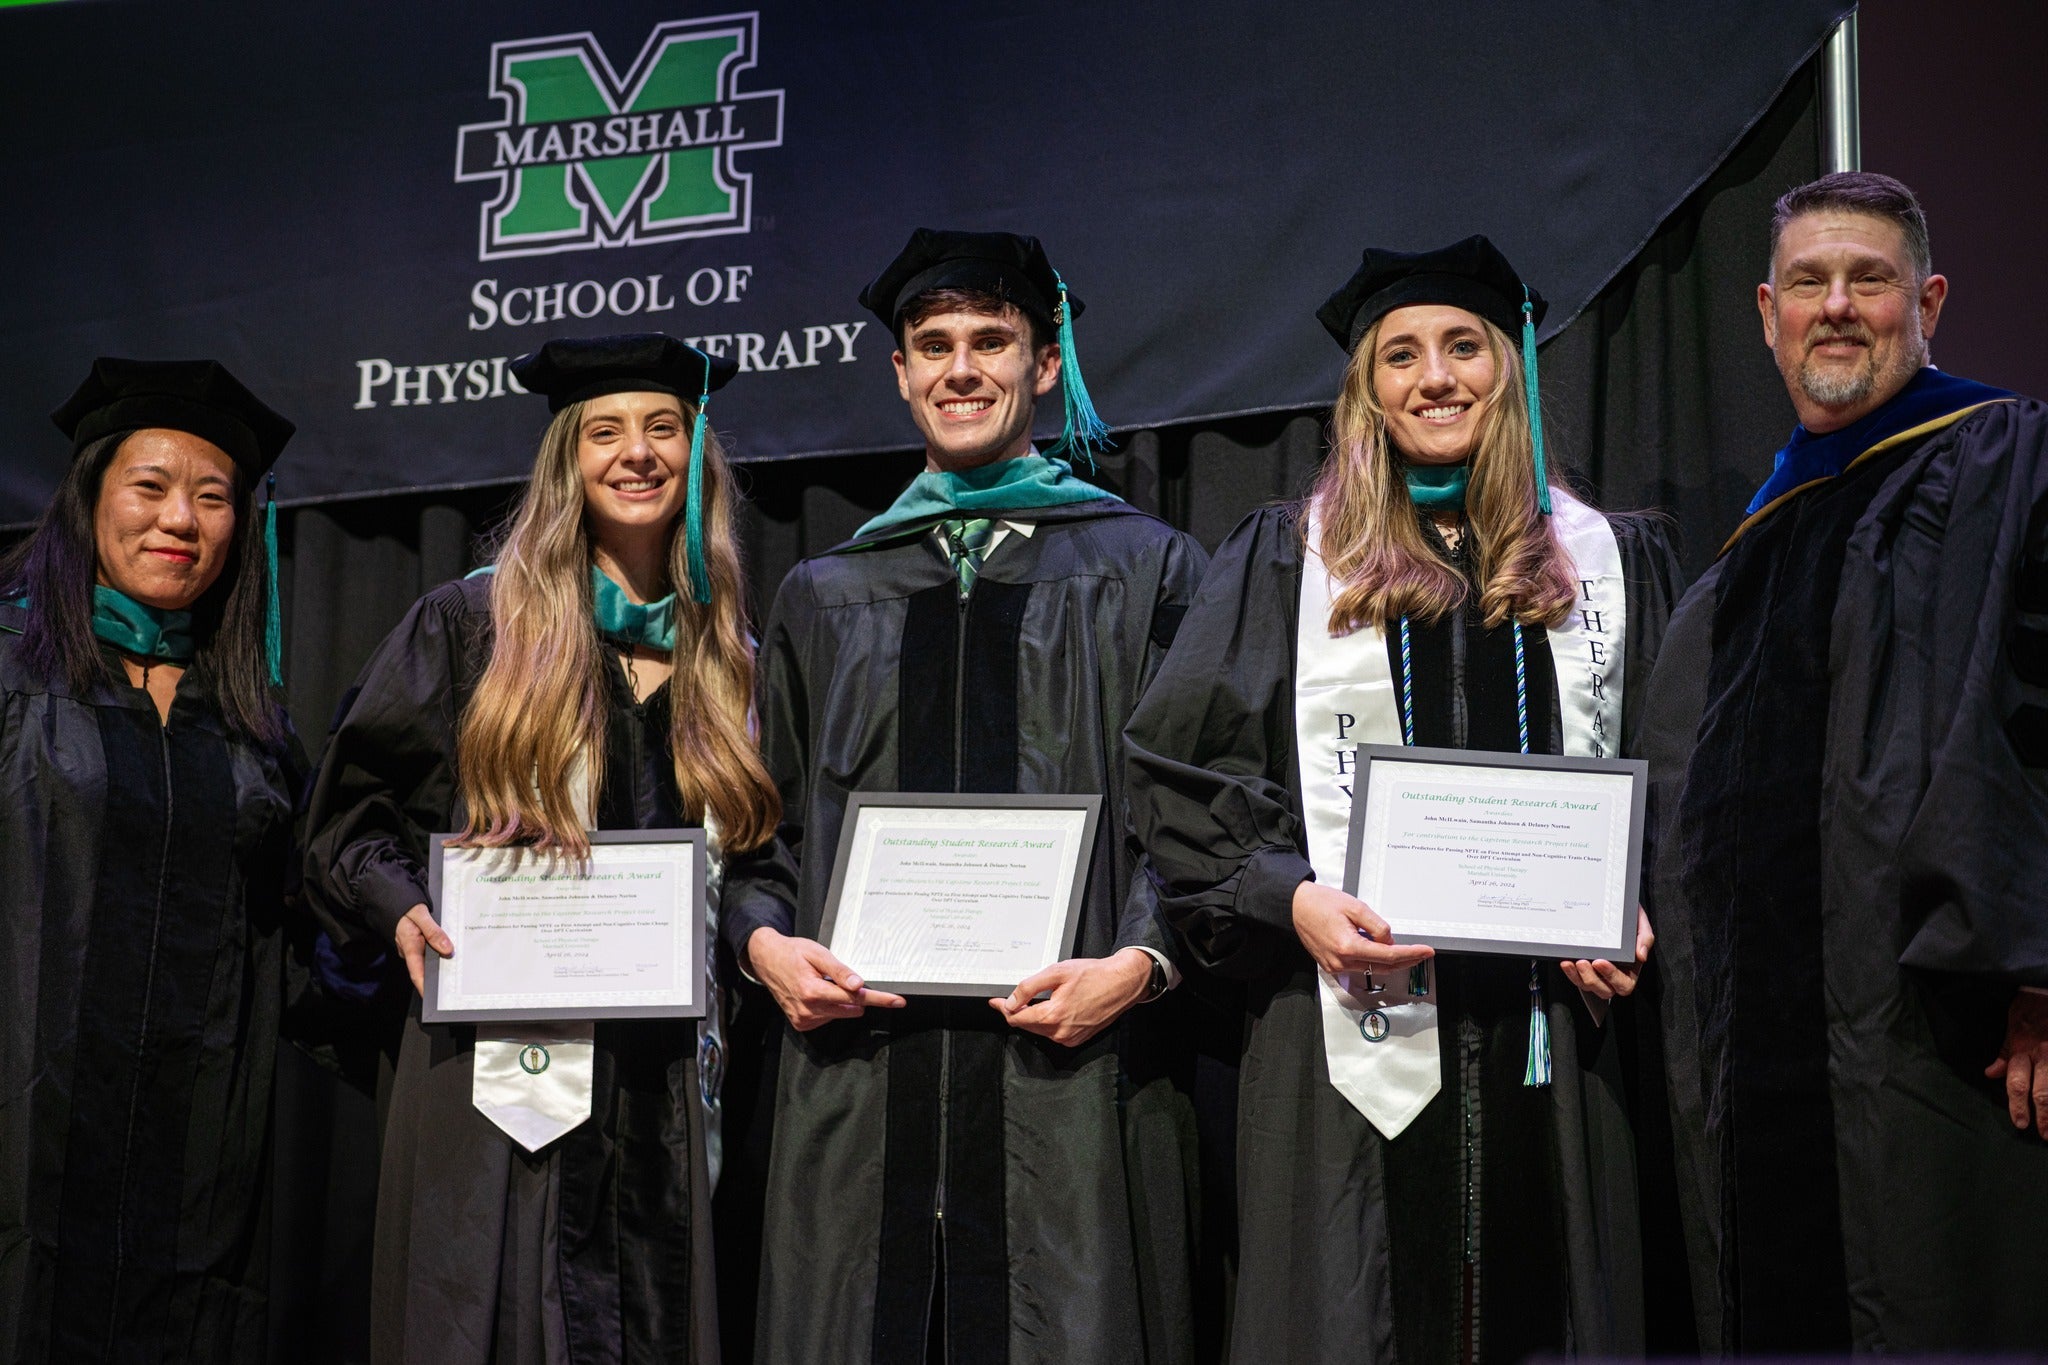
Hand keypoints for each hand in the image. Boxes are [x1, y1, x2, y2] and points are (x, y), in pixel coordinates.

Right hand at [394, 903, 452, 996]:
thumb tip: (447, 949)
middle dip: (438, 976)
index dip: (424, 986)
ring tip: (460, 971)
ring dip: (441, 964)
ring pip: (428, 960)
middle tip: (456, 984)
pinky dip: (440, 953)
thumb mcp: (420, 914)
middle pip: (425, 968)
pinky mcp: (417, 944)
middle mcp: (410, 950)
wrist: (391, 898)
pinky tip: (453, 954)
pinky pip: (429, 951)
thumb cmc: (405, 906)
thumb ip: (433, 931)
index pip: (416, 972)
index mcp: (409, 945)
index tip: (432, 997)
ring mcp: (413, 948)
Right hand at [748, 927, 905, 1030]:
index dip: (879, 998)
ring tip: (822, 982)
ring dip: (840, 1000)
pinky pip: (828, 1018)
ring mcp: (804, 1019)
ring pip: (841, 1014)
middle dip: (856, 995)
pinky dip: (829, 1006)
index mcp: (812, 991)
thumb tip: (859, 985)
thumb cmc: (792, 953)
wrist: (766, 960)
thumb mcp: (818, 953)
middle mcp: (808, 1009)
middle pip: (851, 1008)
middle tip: (848, 979)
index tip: (897, 1001)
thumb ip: (839, 971)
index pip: (855, 998)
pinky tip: (817, 993)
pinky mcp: (801, 1024)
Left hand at [989, 947, 1152, 1047]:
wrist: (1121, 984)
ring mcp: (1069, 1038)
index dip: (1003, 1008)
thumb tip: (1012, 1000)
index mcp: (1052, 1016)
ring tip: (1040, 999)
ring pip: (1040, 1030)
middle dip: (1018, 1012)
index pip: (1017, 1018)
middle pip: (1027, 1026)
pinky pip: (1054, 1033)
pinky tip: (1054, 1007)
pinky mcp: (1077, 1039)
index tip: (995, 1002)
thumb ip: (1029, 987)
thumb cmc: (1094, 975)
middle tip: (1014, 997)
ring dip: (1034, 1017)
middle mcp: (1060, 1032)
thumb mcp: (1057, 972)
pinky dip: (1049, 1022)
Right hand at [1290, 881, 1433, 975]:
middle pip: (1383, 967)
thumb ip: (1377, 926)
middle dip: (1406, 961)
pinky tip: (1379, 949)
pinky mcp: (1331, 966)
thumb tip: (1389, 943)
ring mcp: (1335, 967)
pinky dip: (1373, 960)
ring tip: (1405, 950)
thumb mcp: (1355, 907)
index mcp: (1348, 947)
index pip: (1388, 956)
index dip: (1411, 954)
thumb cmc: (1321, 903)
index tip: (1426, 951)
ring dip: (1390, 961)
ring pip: (1372, 969)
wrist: (1296, 906)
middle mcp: (1341, 962)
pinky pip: (1359, 967)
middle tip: (1422, 953)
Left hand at [1560, 907, 1654, 1000]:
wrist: (1613, 907)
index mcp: (1630, 969)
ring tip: (1570, 963)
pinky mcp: (1583, 969)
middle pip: (1604, 990)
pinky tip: (1566, 962)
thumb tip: (1641, 955)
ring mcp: (1597, 973)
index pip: (1624, 984)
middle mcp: (1613, 975)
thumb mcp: (1639, 922)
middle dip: (1591, 979)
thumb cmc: (1627, 917)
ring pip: (1587, 986)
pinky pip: (1576, 978)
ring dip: (1577, 977)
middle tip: (1582, 962)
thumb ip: (1645, 937)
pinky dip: (1570, 973)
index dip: (1612, 977)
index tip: (1600, 962)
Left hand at [1985, 990, 2047, 1139]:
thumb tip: (1991, 1073)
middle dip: (2043, 1117)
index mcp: (2022, 1050)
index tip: (2020, 1124)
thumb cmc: (2029, 1008)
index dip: (2018, 1106)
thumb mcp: (2012, 1026)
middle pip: (2041, 1092)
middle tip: (2044, 1135)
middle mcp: (2043, 1055)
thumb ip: (2004, 1052)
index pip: (2016, 1083)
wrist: (2047, 990)